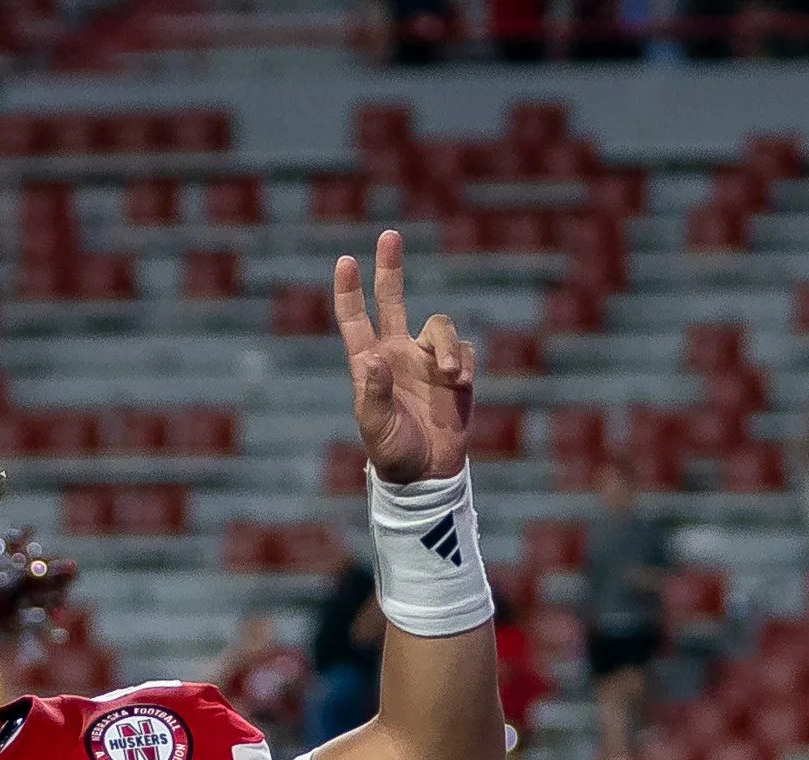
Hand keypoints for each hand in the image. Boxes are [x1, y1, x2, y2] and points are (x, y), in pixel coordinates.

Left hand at [332, 228, 474, 483]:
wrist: (427, 474)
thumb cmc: (393, 452)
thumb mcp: (375, 427)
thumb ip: (372, 394)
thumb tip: (374, 358)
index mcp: (370, 364)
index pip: (356, 321)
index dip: (349, 291)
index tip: (345, 260)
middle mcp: (397, 354)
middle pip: (392, 301)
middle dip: (390, 269)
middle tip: (388, 235)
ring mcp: (427, 362)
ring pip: (438, 326)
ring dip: (445, 345)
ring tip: (449, 375)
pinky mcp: (456, 374)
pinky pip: (463, 349)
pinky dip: (462, 361)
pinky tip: (458, 383)